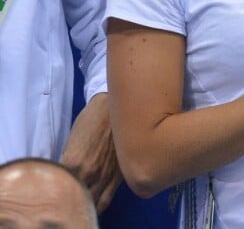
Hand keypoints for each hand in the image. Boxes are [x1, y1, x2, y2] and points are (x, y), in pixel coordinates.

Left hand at [61, 92, 122, 213]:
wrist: (114, 108)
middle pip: (74, 200)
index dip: (54, 190)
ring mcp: (104, 177)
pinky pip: (106, 201)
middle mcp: (89, 174)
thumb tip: (62, 176)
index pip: (58, 188)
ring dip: (83, 207)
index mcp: (73, 163)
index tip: (52, 191)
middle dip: (68, 202)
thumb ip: (67, 161)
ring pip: (91, 205)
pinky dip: (98, 207)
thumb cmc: (91, 119)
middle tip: (63, 201)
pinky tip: (93, 208)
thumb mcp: (72, 139)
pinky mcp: (117, 177)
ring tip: (77, 206)